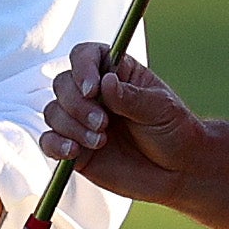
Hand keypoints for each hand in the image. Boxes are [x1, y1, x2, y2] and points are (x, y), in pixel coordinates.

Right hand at [37, 41, 213, 203]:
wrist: (179, 172)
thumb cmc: (175, 133)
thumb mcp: (161, 109)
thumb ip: (131, 97)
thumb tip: (105, 83)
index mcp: (116, 74)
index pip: (86, 56)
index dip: (83, 68)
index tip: (93, 89)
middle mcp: (95, 95)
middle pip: (63, 84)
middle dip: (77, 104)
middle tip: (103, 124)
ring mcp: (82, 121)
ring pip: (53, 111)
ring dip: (71, 126)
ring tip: (101, 142)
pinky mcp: (76, 149)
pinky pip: (49, 141)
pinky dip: (55, 144)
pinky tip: (73, 152)